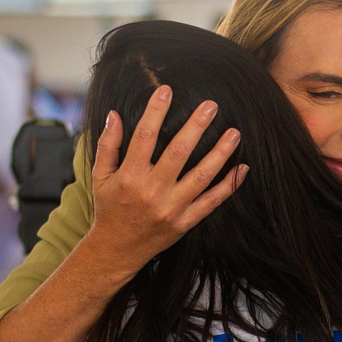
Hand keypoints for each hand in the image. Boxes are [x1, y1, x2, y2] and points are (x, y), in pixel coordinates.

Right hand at [86, 84, 247, 272]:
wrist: (116, 250)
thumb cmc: (109, 208)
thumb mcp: (99, 176)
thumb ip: (108, 144)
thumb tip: (115, 114)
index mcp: (130, 177)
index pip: (144, 137)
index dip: (156, 112)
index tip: (167, 91)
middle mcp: (152, 192)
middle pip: (179, 153)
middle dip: (196, 126)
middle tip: (211, 105)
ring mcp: (171, 208)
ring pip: (201, 177)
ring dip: (219, 153)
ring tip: (234, 133)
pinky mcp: (185, 223)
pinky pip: (211, 202)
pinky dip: (229, 185)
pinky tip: (242, 167)